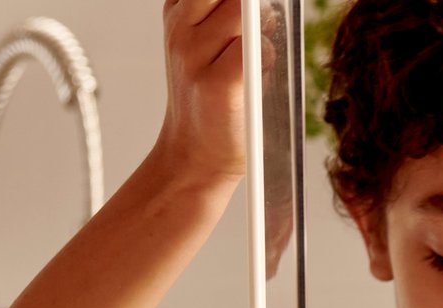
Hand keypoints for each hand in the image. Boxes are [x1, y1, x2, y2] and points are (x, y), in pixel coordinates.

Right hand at [157, 0, 249, 185]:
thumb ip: (226, 17)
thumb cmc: (211, 102)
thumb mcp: (205, 47)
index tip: (243, 14)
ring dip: (262, 31)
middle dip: (250, 5)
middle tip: (254, 31)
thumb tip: (265, 6)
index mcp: (176, 13)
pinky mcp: (218, 84)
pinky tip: (256, 79)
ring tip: (253, 60)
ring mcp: (194, 56)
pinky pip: (258, 51)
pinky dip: (267, 59)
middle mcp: (180, 29)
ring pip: (248, 14)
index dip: (235, 1)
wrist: (196, 157)